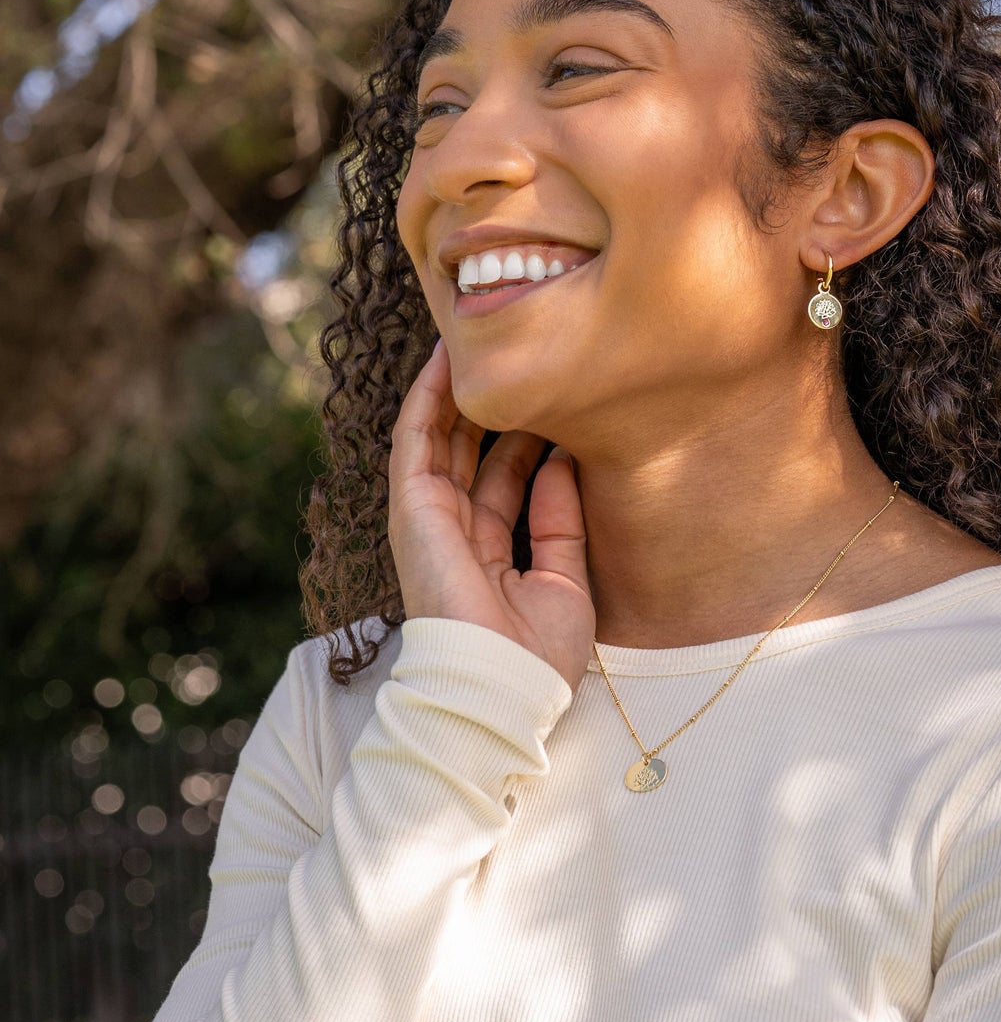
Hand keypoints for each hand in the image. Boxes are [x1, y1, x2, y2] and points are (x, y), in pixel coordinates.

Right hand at [388, 336, 594, 691]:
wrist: (500, 685)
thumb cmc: (538, 654)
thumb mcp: (567, 579)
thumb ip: (561, 519)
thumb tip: (563, 461)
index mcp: (490, 555)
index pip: (503, 482)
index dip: (521, 439)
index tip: (549, 397)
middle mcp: (455, 533)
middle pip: (468, 453)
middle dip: (487, 405)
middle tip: (509, 356)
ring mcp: (429, 520)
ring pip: (439, 438)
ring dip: (453, 389)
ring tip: (474, 336)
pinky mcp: (412, 509)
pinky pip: (416, 440)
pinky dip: (428, 398)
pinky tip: (445, 359)